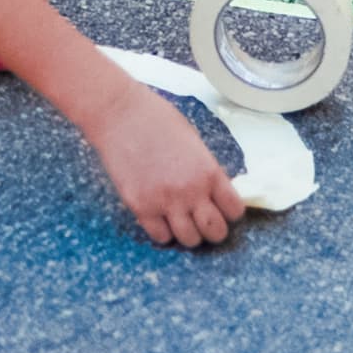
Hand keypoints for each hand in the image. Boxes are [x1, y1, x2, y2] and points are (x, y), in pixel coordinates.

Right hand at [88, 86, 244, 248]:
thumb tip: (213, 191)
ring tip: (178, 219)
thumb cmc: (155, 117)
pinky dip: (162, 231)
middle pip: (216, 232)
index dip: (228, 211)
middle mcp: (191, 191)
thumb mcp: (193, 141)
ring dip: (187, 232)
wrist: (118, 113)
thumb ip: (205, 169)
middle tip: (201, 219)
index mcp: (209, 172)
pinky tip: (158, 216)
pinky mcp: (140, 206)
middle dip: (212, 229)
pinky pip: (160, 236)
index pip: (234, 210)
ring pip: (189, 240)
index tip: (219, 208)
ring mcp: (165, 201)